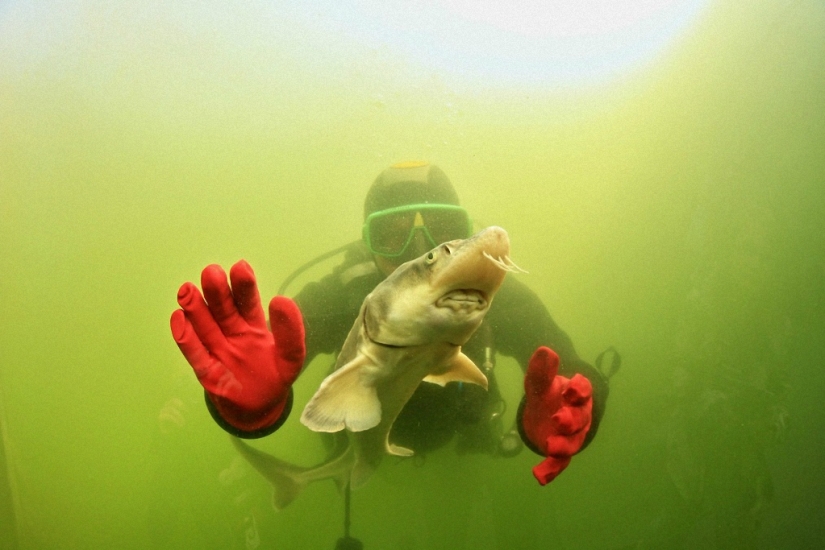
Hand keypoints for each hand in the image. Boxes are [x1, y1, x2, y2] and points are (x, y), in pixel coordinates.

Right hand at [170, 260, 304, 433]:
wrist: (261, 408)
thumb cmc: (275, 375)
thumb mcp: (291, 356)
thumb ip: (291, 331)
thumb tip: (281, 299)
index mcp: (254, 326)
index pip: (248, 302)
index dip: (244, 285)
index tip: (240, 266)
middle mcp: (232, 333)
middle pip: (223, 310)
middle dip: (217, 292)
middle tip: (211, 272)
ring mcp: (218, 351)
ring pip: (205, 326)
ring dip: (195, 309)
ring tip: (187, 290)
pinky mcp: (208, 373)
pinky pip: (195, 353)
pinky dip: (186, 338)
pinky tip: (179, 319)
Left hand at [520, 346, 592, 484]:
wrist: (546, 413)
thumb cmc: (548, 395)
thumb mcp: (540, 382)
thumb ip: (542, 369)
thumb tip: (545, 351)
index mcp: (577, 395)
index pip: (583, 391)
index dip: (578, 390)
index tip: (569, 389)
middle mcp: (579, 416)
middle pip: (579, 419)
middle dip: (570, 420)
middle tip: (558, 419)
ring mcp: (572, 436)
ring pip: (572, 442)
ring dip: (562, 446)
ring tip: (549, 446)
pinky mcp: (561, 453)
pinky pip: (559, 463)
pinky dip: (550, 470)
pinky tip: (539, 476)